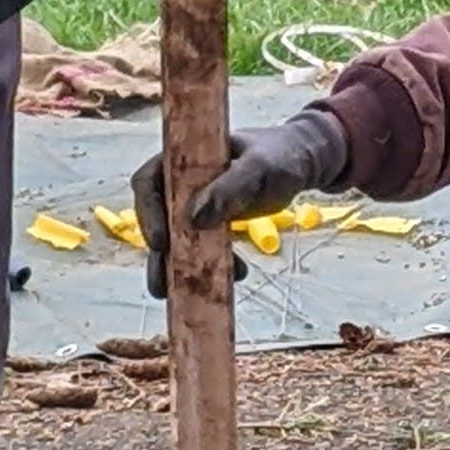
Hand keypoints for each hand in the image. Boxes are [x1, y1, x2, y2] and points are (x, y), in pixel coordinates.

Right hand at [133, 105, 350, 297]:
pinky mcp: (211, 223)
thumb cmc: (279, 156)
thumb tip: (193, 218)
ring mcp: (195, 204)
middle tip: (163, 284)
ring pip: (177, 239)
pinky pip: (202, 247)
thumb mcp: (259, 168)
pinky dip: (213, 265)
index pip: (148, 182)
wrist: (301, 162)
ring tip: (187, 293)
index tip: (160, 242)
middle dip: (159, 253)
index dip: (148, 213)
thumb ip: (230, 187)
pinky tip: (237, 275)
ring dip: (180, 267)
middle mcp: (182, 182)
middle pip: (156, 217)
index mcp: (184, 158)